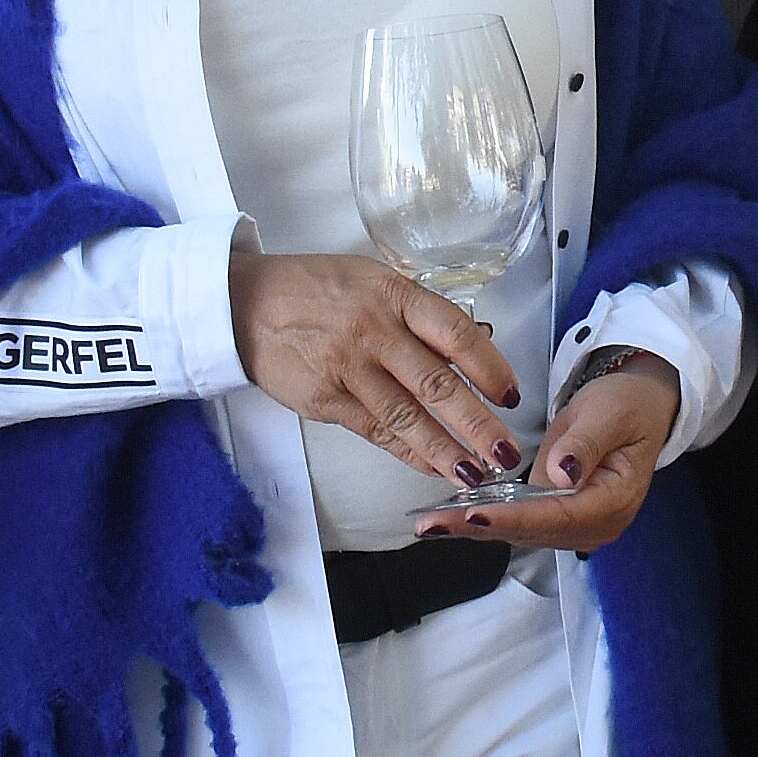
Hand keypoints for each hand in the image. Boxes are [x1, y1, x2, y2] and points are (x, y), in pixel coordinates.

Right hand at [235, 253, 524, 486]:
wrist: (244, 305)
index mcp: (394, 295)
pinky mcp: (325, 400)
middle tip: (507, 452)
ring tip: (477, 473)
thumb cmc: (316, 291)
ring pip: (407, 418)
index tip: (513, 395)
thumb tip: (478, 346)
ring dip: (447, 451)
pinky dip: (409, 453)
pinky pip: (377, 432)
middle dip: (478, 424)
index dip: (490, 368)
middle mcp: (374, 331)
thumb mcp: (373, 283)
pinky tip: (433, 467)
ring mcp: (348, 368)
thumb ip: (420, 315)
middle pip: (437, 384)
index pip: (455, 333)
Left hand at [421, 361, 678, 551]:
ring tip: (430, 525)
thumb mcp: (609, 413)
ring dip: (473, 529)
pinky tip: (448, 518)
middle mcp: (595, 525)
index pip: (557, 516)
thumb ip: (584, 445)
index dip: (513, 518)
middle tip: (431, 525)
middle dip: (479, 528)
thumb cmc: (626, 406)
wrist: (637, 406)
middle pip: (531, 531)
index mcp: (614, 502)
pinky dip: (483, 520)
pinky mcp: (557, 517)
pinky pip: (517, 522)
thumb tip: (560, 476)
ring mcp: (576, 526)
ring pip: (519, 532)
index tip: (474, 516)